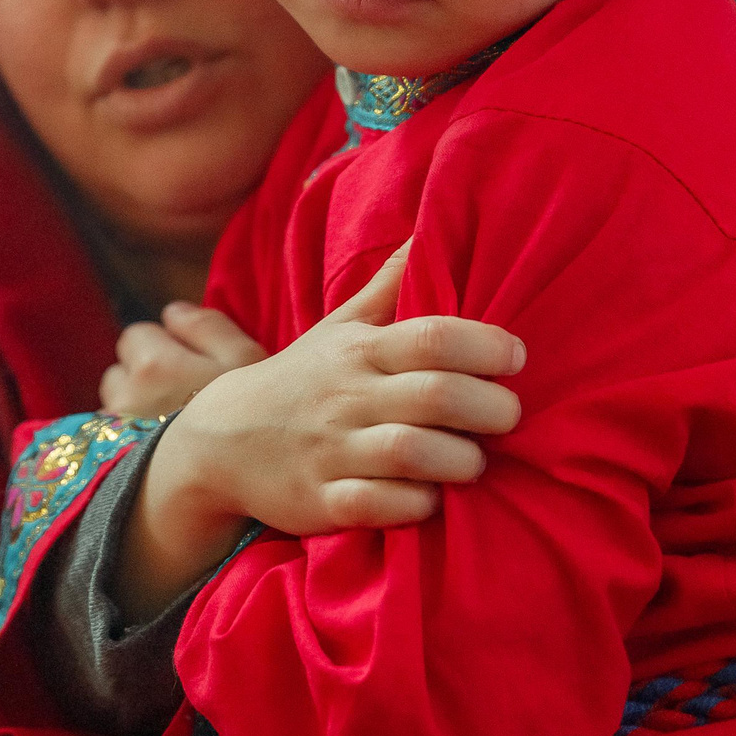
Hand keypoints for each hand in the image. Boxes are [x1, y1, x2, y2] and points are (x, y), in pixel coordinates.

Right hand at [118, 244, 524, 620]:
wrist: (220, 439)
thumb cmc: (304, 379)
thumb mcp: (340, 327)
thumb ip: (389, 286)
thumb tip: (428, 229)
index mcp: (360, 351)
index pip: (432, 336)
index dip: (486, 345)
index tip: (515, 356)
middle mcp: (347, 397)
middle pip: (436, 395)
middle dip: (490, 407)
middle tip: (509, 415)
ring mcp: (332, 451)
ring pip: (411, 453)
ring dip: (460, 461)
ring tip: (473, 460)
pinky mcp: (321, 502)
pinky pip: (377, 506)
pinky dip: (414, 505)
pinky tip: (430, 498)